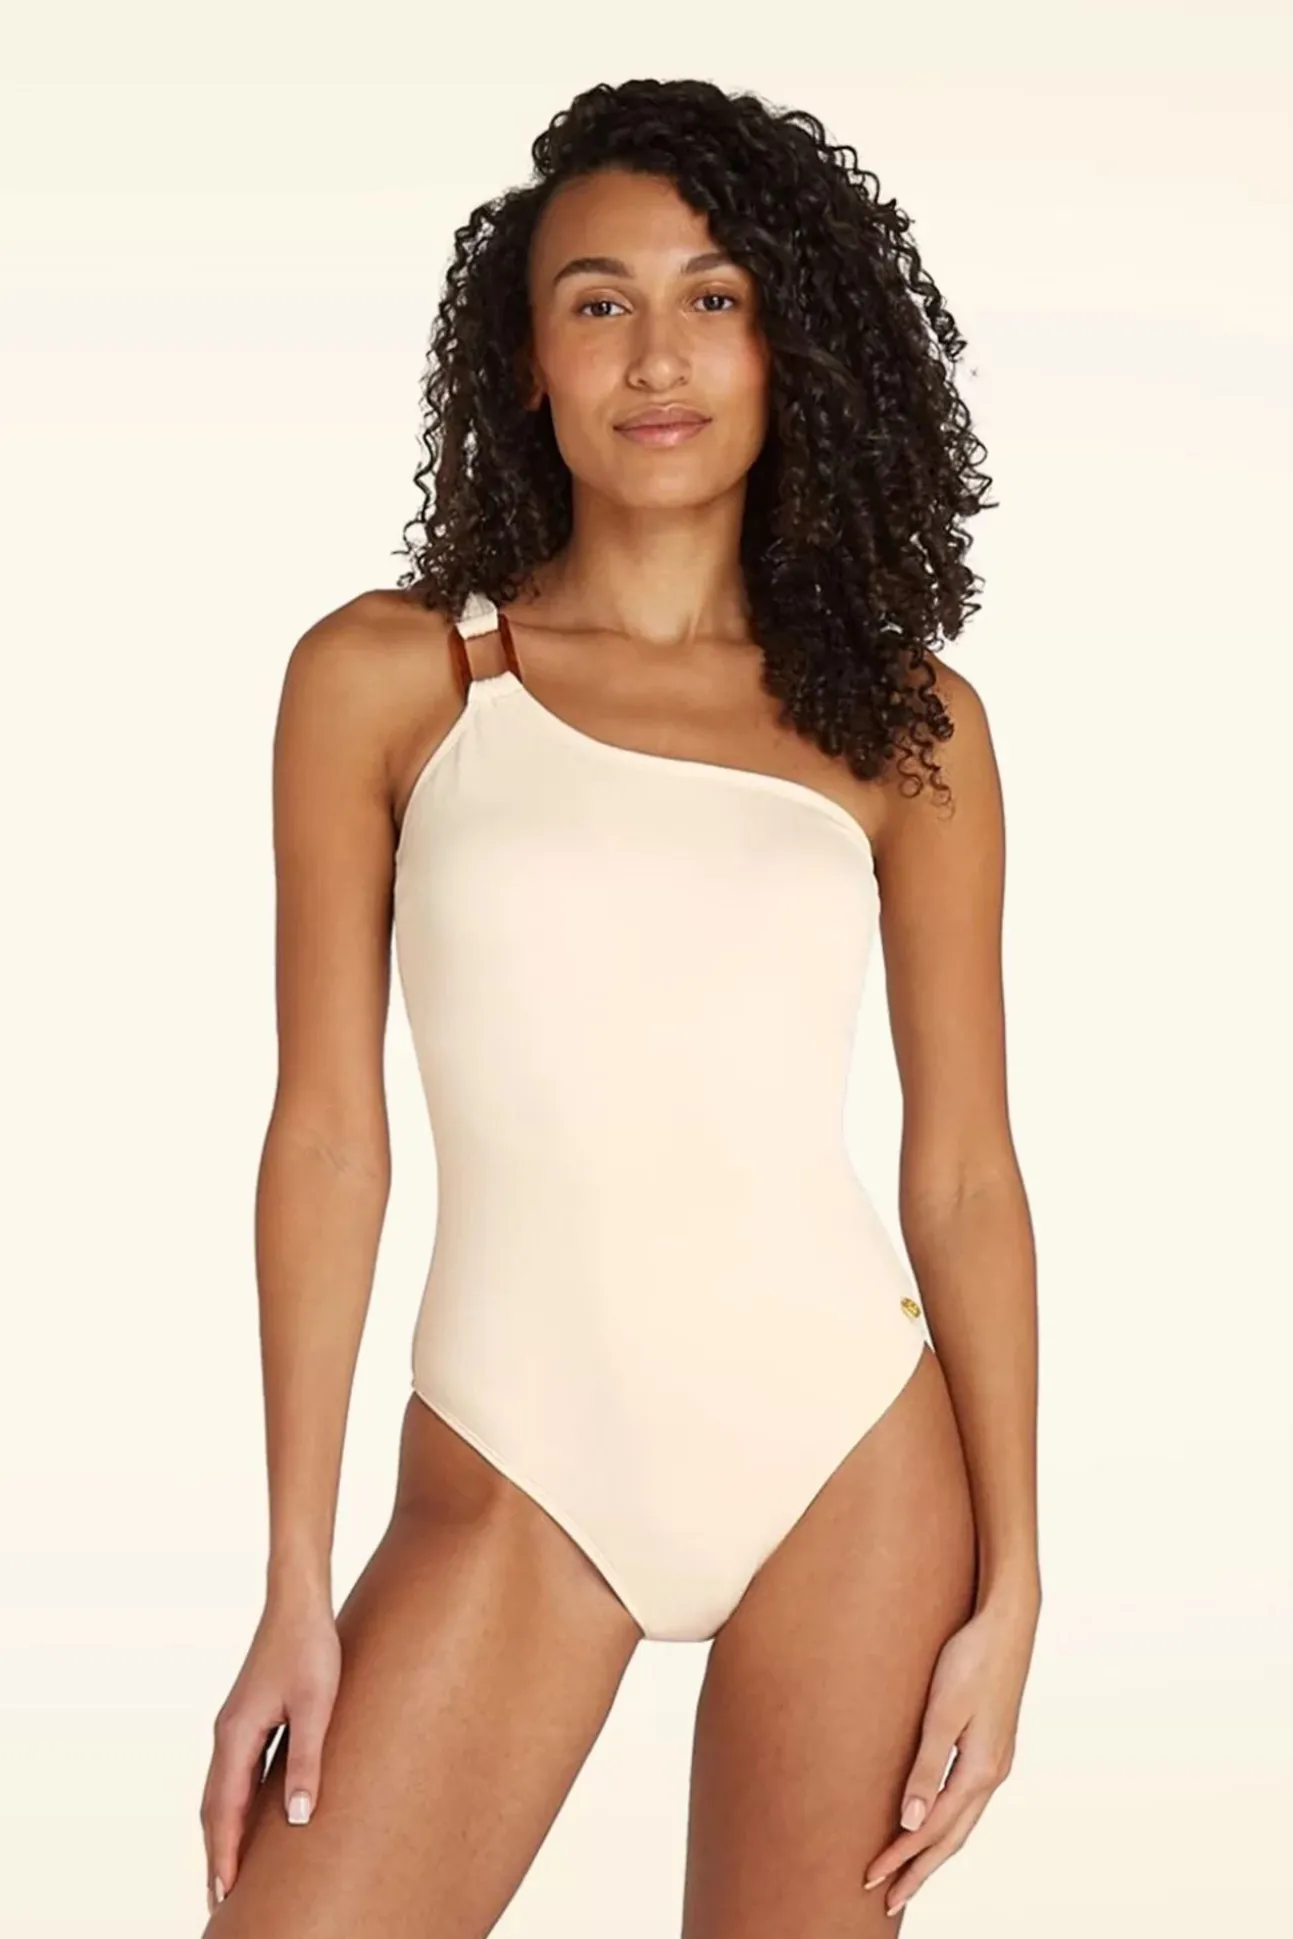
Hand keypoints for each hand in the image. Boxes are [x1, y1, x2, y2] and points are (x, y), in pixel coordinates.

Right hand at [199, 1588, 340, 1914]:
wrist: (298, 1601)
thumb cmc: (310, 1648)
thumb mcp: (316, 1705)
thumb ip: (306, 1759)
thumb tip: (298, 1818)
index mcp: (236, 1735)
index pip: (223, 1809)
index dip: (224, 1853)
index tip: (223, 1894)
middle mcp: (227, 1734)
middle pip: (212, 1807)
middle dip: (216, 1853)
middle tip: (219, 1900)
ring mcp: (234, 1725)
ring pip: (220, 1791)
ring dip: (222, 1832)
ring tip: (229, 1871)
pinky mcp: (247, 1717)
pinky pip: (232, 1774)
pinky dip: (232, 1806)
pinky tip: (247, 1818)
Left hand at [862, 1591, 1039, 1916]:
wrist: (1007, 1621)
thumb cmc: (971, 1658)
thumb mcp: (943, 1711)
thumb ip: (926, 1766)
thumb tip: (909, 1822)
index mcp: (979, 1770)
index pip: (932, 1829)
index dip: (902, 1857)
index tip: (871, 1879)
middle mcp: (992, 1774)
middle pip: (951, 1837)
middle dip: (919, 1869)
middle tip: (886, 1899)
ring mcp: (996, 1761)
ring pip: (961, 1822)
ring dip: (933, 1850)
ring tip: (908, 1872)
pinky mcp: (992, 1746)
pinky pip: (967, 1801)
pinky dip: (947, 1823)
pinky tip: (934, 1822)